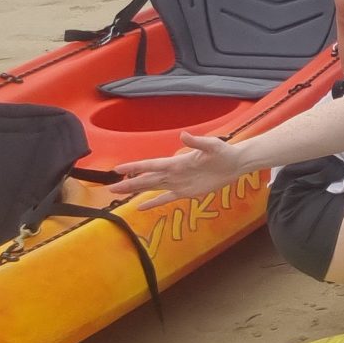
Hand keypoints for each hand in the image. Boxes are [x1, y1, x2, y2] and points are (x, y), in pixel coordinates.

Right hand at [108, 133, 243, 202]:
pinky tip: (140, 207)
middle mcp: (173, 173)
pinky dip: (153, 203)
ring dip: (135, 191)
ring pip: (151, 188)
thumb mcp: (212, 146)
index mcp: (176, 162)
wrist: (234, 164)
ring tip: (118, 193)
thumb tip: (183, 134)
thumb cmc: (223, 152)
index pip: (151, 165)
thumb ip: (197, 142)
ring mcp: (177, 183)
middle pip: (146, 179)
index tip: (118, 169)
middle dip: (128, 183)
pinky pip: (166, 198)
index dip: (135, 167)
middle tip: (109, 187)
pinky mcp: (185, 193)